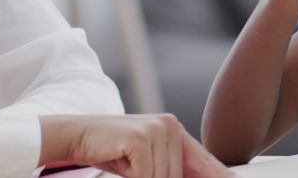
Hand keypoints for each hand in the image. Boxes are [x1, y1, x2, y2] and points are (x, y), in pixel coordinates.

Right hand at [41, 114, 232, 177]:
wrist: (79, 135)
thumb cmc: (113, 151)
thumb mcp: (148, 162)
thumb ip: (173, 170)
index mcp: (175, 130)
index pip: (204, 161)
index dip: (218, 175)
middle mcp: (170, 125)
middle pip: (178, 176)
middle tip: (137, 171)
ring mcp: (156, 129)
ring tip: (129, 168)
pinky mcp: (141, 138)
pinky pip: (147, 176)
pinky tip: (123, 166)